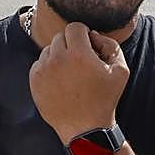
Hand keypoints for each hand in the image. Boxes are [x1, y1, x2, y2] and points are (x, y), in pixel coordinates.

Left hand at [29, 23, 129, 144]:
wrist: (84, 127)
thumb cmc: (105, 99)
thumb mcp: (121, 70)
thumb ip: (110, 44)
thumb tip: (93, 35)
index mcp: (79, 54)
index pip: (74, 27)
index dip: (83, 34)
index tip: (88, 46)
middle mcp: (58, 59)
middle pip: (60, 36)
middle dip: (71, 44)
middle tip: (80, 60)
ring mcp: (43, 70)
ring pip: (48, 49)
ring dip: (59, 55)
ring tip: (71, 72)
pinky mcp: (34, 80)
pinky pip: (39, 63)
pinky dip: (49, 67)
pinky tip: (60, 80)